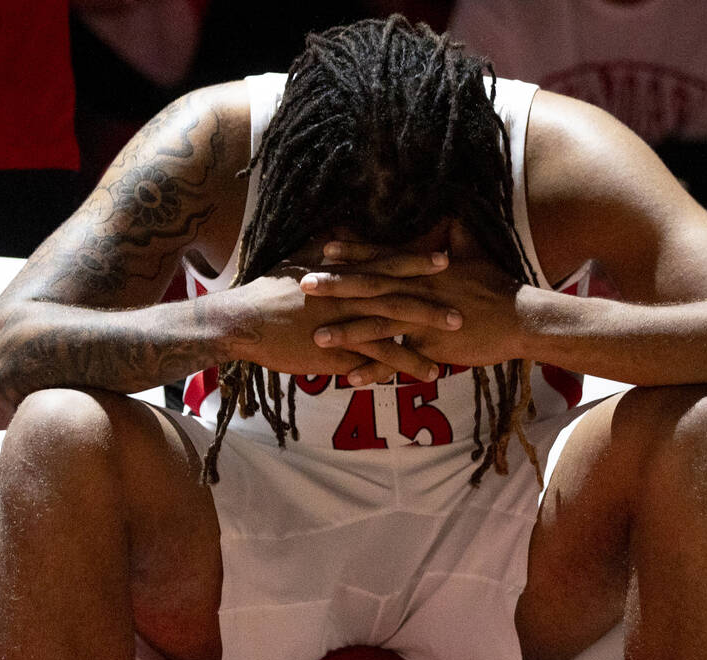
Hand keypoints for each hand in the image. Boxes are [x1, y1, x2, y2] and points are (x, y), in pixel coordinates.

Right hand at [218, 240, 459, 384]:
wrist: (243, 321)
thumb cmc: (268, 291)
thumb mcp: (298, 262)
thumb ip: (323, 251)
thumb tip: (338, 236)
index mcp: (341, 274)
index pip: (385, 264)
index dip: (415, 262)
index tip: (444, 259)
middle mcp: (347, 296)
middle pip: (397, 296)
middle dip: (432, 301)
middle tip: (463, 307)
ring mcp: (343, 324)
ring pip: (392, 329)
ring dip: (424, 336)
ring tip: (453, 344)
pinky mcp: (336, 351)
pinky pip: (374, 360)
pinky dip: (400, 366)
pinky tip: (424, 375)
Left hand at [303, 237, 527, 384]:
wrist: (521, 319)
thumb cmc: (499, 287)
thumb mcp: (476, 255)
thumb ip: (458, 237)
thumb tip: (452, 217)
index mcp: (424, 269)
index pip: (383, 257)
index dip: (354, 251)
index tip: (324, 248)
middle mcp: (419, 289)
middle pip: (370, 286)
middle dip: (335, 285)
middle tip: (302, 284)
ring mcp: (423, 318)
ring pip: (377, 323)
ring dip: (346, 330)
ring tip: (316, 335)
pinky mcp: (431, 345)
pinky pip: (397, 360)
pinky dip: (373, 370)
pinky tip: (349, 378)